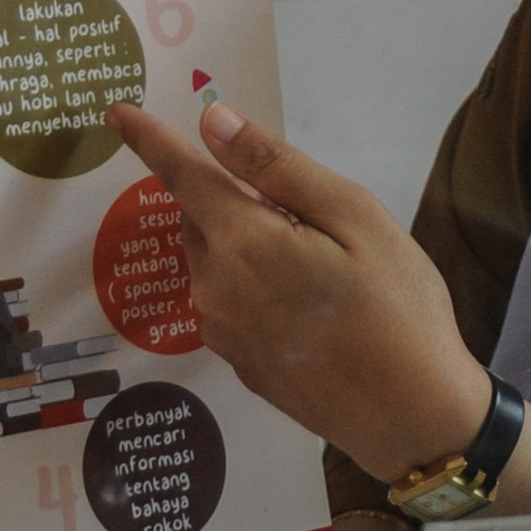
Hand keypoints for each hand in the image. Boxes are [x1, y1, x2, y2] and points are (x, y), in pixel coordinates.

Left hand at [102, 102, 493, 484]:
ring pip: (216, 262)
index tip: (117, 113)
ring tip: (323, 263)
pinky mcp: (240, 364)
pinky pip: (231, 302)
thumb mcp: (354, 217)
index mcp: (242, 243)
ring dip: (246, 244)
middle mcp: (214, 288)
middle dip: (232, 199)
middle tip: (308, 211)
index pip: (181, 177)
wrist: (412, 417)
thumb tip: (212, 121)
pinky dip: (255, 284)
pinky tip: (314, 305)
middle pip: (201, 219)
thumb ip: (276, 168)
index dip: (149, 140)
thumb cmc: (398, 307)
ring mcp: (224, 333)